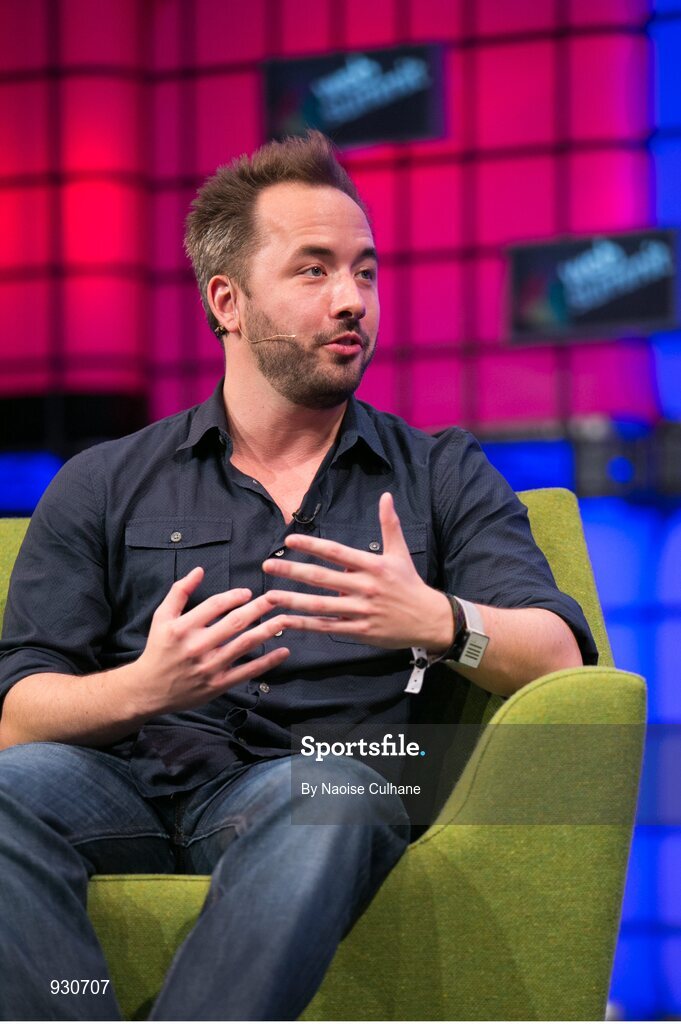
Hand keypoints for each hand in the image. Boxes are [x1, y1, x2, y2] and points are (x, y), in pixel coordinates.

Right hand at [131, 568, 288, 716]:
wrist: (149, 689)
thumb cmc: (158, 649)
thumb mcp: (161, 617)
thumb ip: (179, 592)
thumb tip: (199, 570)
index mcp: (182, 628)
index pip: (214, 605)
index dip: (233, 596)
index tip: (247, 592)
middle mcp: (197, 647)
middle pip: (234, 623)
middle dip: (258, 608)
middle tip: (276, 598)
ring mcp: (209, 667)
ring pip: (244, 645)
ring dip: (267, 631)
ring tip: (284, 619)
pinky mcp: (218, 684)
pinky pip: (247, 671)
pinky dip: (267, 662)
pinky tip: (283, 651)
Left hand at [262, 492, 453, 650]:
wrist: (428, 620)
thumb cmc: (410, 584)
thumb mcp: (400, 553)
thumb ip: (389, 525)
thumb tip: (386, 496)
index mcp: (372, 565)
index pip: (336, 552)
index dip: (312, 545)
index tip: (290, 540)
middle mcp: (364, 587)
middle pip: (321, 578)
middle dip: (292, 571)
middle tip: (267, 565)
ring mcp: (360, 611)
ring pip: (320, 605)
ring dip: (292, 600)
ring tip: (269, 596)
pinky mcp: (358, 631)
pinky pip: (327, 626)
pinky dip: (305, 624)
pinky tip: (286, 621)